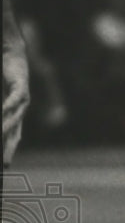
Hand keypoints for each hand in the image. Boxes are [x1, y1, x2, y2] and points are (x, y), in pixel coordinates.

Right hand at [2, 37, 28, 167]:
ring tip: (0, 137)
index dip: (8, 151)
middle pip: (15, 133)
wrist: (13, 56)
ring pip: (14, 118)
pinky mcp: (21, 87)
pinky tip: (2, 112)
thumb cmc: (3, 77)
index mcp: (15, 114)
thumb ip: (0, 113)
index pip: (12, 137)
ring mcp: (23, 100)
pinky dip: (7, 106)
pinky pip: (13, 99)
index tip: (5, 166)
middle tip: (5, 164)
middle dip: (10, 148)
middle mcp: (21, 110)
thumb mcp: (0, 100)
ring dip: (6, 129)